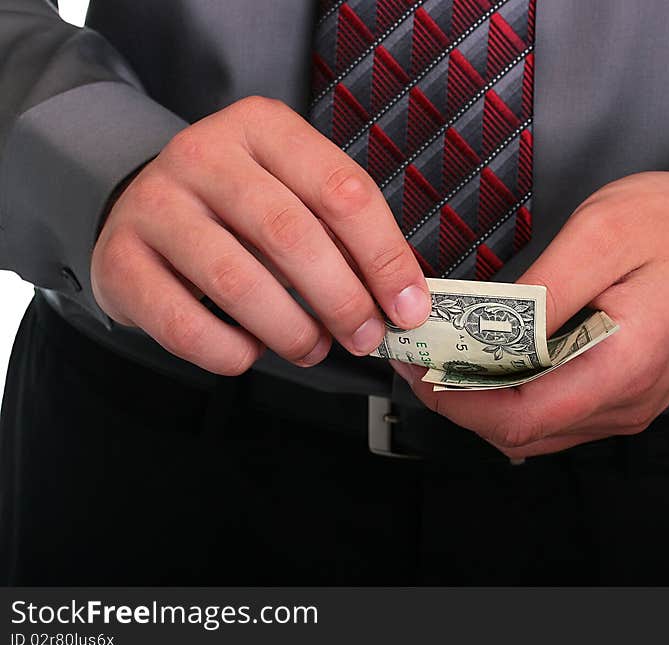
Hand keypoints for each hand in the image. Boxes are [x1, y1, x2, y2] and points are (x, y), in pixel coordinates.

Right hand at [92, 96, 430, 374]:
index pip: (342, 191)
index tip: (408, 309)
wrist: (145, 208)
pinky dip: (231, 353)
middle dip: (342, 300)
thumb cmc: (240, 209)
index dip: (385, 258)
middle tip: (364, 337)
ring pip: (237, 282)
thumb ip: (344, 237)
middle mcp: (203, 154)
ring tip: (311, 348)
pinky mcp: (119, 259)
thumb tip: (401, 302)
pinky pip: (185, 324)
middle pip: (291, 234)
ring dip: (291, 331)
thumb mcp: (295, 195)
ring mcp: (154, 204)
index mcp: (263, 127)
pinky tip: (249, 351)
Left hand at [393, 171, 668, 457]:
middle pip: (520, 431)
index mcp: (622, 367)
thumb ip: (545, 290)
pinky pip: (556, 412)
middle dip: (459, 400)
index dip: (457, 401)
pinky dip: (514, 393)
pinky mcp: (623, 394)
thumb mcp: (602, 233)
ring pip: (535, 428)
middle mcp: (626, 402)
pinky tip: (492, 359)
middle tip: (419, 355)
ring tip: (445, 355)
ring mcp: (626, 404)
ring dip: (483, 399)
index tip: (418, 366)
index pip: (520, 417)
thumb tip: (490, 330)